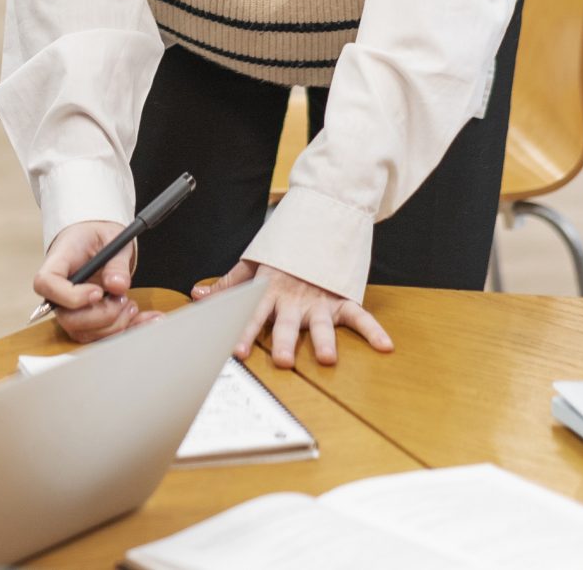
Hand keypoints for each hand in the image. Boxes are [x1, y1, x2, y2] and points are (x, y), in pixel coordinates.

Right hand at [33, 219, 152, 342]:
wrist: (98, 241)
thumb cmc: (97, 236)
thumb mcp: (111, 238)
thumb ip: (116, 262)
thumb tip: (118, 286)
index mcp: (57, 263)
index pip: (46, 284)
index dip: (70, 296)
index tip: (98, 292)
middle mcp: (59, 292)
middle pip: (67, 318)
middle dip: (102, 315)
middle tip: (122, 298)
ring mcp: (71, 310)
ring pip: (84, 334)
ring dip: (116, 325)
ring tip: (131, 304)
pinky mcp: (87, 322)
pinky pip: (102, 337)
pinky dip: (129, 330)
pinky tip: (147, 319)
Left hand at [193, 260, 390, 368]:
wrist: (318, 221)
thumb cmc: (282, 251)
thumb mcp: (252, 263)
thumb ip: (229, 284)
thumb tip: (197, 295)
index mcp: (269, 290)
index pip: (253, 315)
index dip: (245, 333)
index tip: (238, 352)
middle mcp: (293, 298)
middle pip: (287, 323)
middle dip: (284, 342)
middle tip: (282, 360)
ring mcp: (319, 299)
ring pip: (321, 323)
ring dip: (323, 340)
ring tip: (326, 358)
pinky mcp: (342, 297)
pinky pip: (360, 315)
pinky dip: (374, 330)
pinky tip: (385, 345)